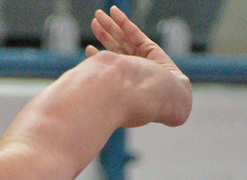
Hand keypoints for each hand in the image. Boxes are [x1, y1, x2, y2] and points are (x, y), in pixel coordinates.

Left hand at [87, 5, 191, 126]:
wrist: (164, 97)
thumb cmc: (140, 101)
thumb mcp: (115, 91)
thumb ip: (103, 84)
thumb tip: (81, 81)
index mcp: (122, 80)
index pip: (108, 64)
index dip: (98, 55)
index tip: (88, 48)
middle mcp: (131, 67)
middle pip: (115, 47)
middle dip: (103, 34)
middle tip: (93, 23)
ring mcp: (140, 57)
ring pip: (122, 38)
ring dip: (110, 26)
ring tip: (98, 16)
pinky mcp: (149, 47)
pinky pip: (133, 31)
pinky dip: (123, 21)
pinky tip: (114, 12)